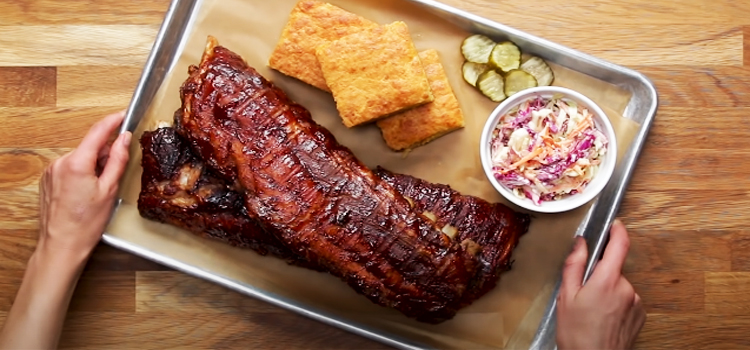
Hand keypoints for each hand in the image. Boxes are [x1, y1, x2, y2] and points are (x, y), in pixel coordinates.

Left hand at [38, 111, 131, 260]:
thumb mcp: (110, 190)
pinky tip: (87, 192)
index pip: (98, 131)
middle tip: (116, 173)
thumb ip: (118, 160)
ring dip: (94, 165)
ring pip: (81, 158)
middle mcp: (60, 162)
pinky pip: (70, 167)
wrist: (62, 245)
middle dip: (105, 154)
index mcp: (76, 163)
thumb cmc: (85, 224)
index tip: (124, 115)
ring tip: (100, 189)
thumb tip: (124, 139)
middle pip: (90, 146)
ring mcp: (52, 171)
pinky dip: (82, 173)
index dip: (113, 121)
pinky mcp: (48, 179)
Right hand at [556, 220, 645, 349]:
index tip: (614, 225)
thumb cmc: (578, 335)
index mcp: (607, 280)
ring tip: (592, 311)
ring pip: (619, 286)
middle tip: (583, 293)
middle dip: (599, 275)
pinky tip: (602, 318)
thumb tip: (580, 243)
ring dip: (607, 291)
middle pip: (613, 269)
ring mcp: (635, 302)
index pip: (620, 245)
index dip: (618, 231)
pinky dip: (615, 304)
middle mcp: (626, 289)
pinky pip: (626, 300)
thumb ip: (574, 265)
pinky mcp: (639, 315)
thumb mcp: (566, 296)